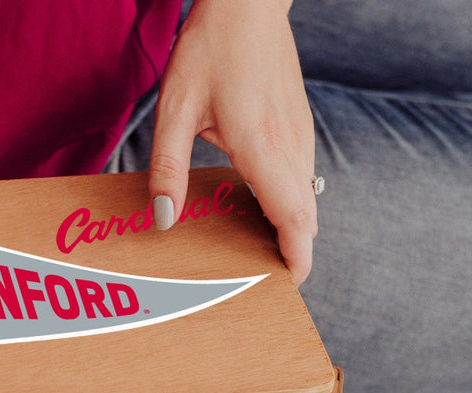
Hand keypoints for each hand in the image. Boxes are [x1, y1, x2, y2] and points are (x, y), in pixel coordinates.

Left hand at [148, 0, 315, 284]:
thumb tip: (164, 220)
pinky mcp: (299, 125)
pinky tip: (256, 207)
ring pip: (307, 198)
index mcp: (264, 148)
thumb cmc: (211, 48)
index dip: (296, 258)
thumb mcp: (175, 109)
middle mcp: (291, 146)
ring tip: (255, 250)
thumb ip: (168, 169)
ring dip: (290, 228)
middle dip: (291, 253)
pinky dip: (289, 203)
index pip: (294, 219)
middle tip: (260, 279)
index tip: (286, 285)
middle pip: (305, 217)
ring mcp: (301, 135)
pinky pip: (302, 178)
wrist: (248, 2)